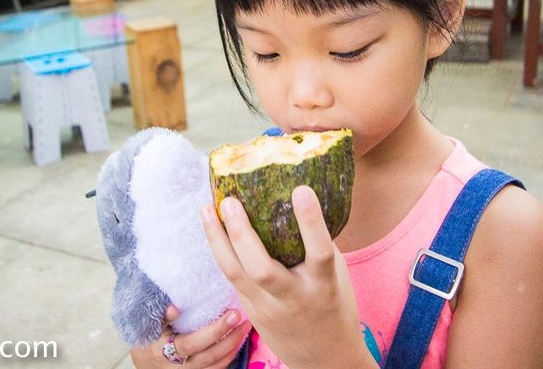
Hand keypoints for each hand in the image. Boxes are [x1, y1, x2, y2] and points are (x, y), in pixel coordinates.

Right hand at [130, 305, 250, 368]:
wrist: (145, 362)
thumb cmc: (149, 337)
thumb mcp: (149, 325)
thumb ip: (161, 316)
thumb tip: (174, 309)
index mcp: (162, 349)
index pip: (186, 343)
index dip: (207, 331)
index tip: (227, 313)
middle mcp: (175, 364)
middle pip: (203, 353)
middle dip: (222, 334)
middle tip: (237, 315)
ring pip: (212, 363)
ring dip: (231, 345)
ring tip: (245, 327)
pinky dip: (228, 356)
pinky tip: (238, 341)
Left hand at [202, 186, 375, 368]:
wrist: (325, 358)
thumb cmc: (334, 304)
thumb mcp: (336, 275)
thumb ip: (318, 244)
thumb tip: (297, 199)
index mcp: (323, 285)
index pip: (319, 252)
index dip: (311, 222)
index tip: (301, 189)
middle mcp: (293, 298)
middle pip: (262, 268)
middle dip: (242, 233)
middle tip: (230, 201)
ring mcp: (268, 308)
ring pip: (234, 274)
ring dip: (217, 239)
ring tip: (206, 209)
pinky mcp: (251, 312)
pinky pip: (231, 279)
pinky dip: (220, 251)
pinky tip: (211, 228)